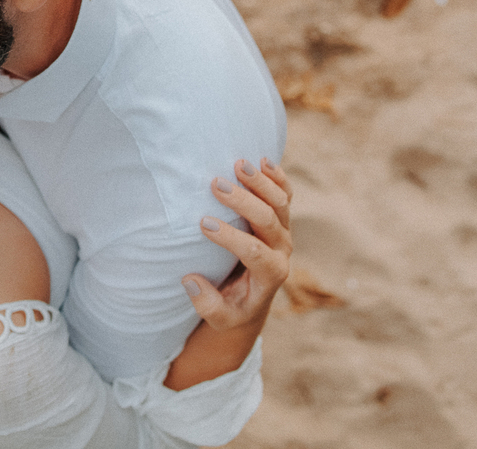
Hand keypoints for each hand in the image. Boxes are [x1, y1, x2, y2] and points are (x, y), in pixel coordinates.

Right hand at [183, 158, 291, 330]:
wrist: (252, 297)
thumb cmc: (232, 306)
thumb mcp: (219, 317)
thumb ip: (207, 305)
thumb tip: (191, 280)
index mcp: (271, 275)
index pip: (255, 252)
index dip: (231, 238)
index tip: (203, 224)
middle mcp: (282, 250)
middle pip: (269, 221)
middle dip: (244, 202)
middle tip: (216, 185)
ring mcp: (284, 231)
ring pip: (280, 202)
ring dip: (260, 182)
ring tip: (238, 164)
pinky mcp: (281, 218)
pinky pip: (285, 193)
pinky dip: (276, 176)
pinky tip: (261, 160)